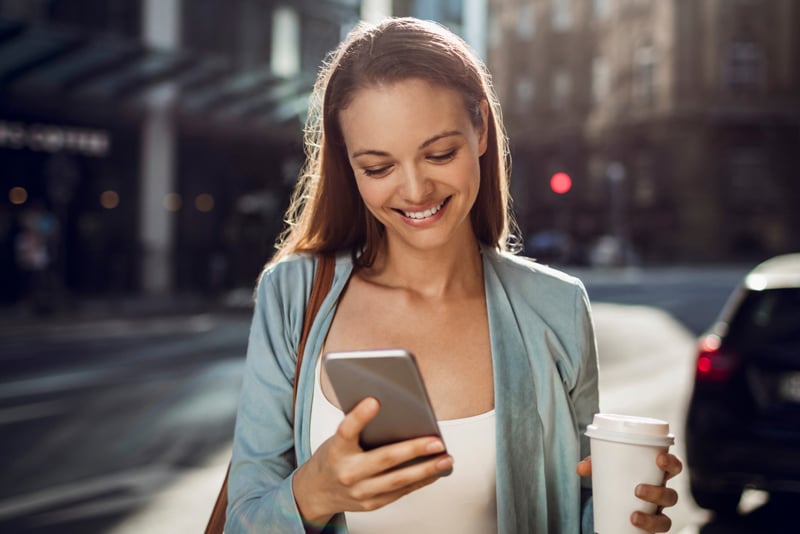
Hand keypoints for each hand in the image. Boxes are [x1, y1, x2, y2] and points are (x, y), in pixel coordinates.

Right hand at [292, 397, 452, 526]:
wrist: (316, 492)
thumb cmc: (332, 458)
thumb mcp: (337, 439)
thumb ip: (359, 428)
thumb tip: (394, 412)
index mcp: (336, 450)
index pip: (347, 430)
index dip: (359, 416)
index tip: (374, 401)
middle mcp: (348, 473)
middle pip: (384, 459)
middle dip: (414, 449)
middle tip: (436, 441)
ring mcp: (360, 491)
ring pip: (398, 480)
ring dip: (426, 470)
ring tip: (445, 459)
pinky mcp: (371, 503)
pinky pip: (400, 492)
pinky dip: (420, 481)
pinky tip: (434, 471)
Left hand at [576, 452, 682, 532]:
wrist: (615, 502)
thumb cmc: (617, 477)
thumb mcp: (607, 467)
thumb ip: (594, 465)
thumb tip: (581, 468)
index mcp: (657, 474)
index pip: (675, 466)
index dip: (672, 462)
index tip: (659, 459)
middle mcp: (661, 494)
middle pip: (671, 496)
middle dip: (658, 493)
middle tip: (638, 490)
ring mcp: (656, 513)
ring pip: (665, 519)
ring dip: (651, 519)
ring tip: (633, 516)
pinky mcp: (649, 528)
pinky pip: (655, 533)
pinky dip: (646, 530)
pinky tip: (634, 527)